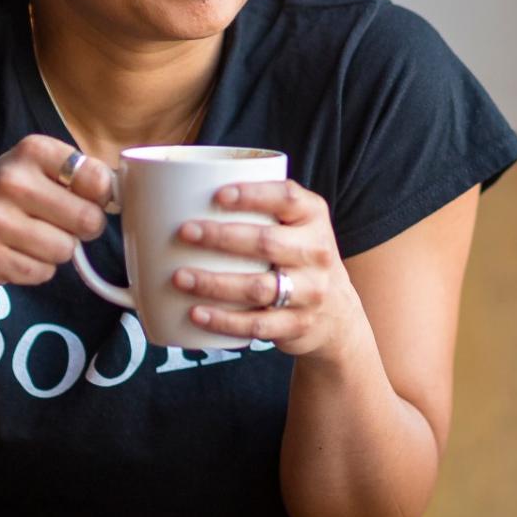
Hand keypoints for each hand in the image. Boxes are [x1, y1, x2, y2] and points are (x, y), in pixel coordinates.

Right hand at [0, 135, 109, 292]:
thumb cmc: (12, 197)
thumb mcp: (41, 169)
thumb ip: (84, 175)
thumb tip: (125, 194)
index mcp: (32, 149)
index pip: (97, 179)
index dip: (100, 197)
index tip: (86, 197)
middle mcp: (10, 179)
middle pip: (87, 220)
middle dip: (84, 229)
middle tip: (63, 223)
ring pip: (66, 250)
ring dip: (59, 250)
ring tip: (33, 237)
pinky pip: (43, 273)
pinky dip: (38, 269)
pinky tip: (17, 253)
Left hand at [171, 179, 362, 359]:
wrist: (336, 312)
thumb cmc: (295, 253)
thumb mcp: (292, 223)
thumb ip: (257, 207)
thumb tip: (181, 191)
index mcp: (313, 216)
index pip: (287, 198)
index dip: (253, 194)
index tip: (217, 195)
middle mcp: (317, 251)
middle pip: (267, 242)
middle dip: (221, 237)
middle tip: (184, 232)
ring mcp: (310, 291)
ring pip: (258, 287)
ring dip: (214, 283)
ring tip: (180, 276)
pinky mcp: (297, 325)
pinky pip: (256, 324)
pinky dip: (223, 320)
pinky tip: (196, 313)